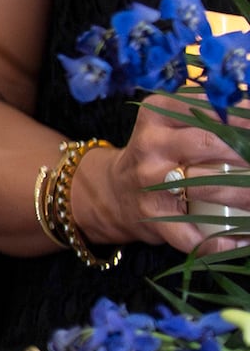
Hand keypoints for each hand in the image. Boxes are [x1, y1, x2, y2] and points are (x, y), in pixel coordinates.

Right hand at [75, 103, 249, 256]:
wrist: (113, 192)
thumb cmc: (160, 153)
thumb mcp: (174, 121)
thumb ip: (211, 113)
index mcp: (158, 114)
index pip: (207, 108)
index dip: (242, 118)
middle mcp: (150, 145)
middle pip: (209, 143)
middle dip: (246, 154)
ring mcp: (149, 183)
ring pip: (207, 188)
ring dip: (245, 196)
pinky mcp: (153, 217)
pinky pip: (191, 233)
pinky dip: (219, 241)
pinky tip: (240, 241)